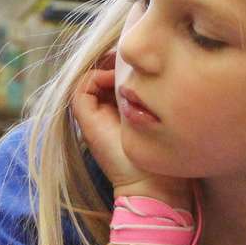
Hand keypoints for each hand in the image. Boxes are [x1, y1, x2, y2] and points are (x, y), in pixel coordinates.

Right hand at [70, 52, 191, 206]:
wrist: (151, 185)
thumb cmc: (164, 157)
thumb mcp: (163, 120)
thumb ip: (157, 101)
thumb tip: (159, 75)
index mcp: (122, 113)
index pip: (117, 78)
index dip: (126, 66)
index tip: (142, 62)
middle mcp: (105, 113)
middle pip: (102, 75)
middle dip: (115, 62)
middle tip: (132, 58)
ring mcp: (93, 117)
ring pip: (90, 79)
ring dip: (104, 67)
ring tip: (124, 67)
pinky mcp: (86, 121)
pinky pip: (81, 88)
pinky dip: (95, 77)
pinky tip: (116, 80)